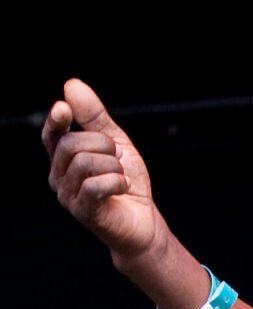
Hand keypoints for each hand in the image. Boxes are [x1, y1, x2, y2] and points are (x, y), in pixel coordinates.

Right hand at [42, 79, 161, 260]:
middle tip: (119, 159)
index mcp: (64, 158)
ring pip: (83, 163)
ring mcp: (67, 195)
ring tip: (122, 177)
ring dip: (113, 166)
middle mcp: (59, 176)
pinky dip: (115, 182)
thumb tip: (71, 85)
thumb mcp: (116, 144)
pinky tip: (124, 187)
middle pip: (70, 144)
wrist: (144, 223)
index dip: (56, 120)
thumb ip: (96, 118)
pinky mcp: (82, 211)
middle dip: (102, 144)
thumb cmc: (128, 184)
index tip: (64, 109)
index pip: (52, 134)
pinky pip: (92, 185)